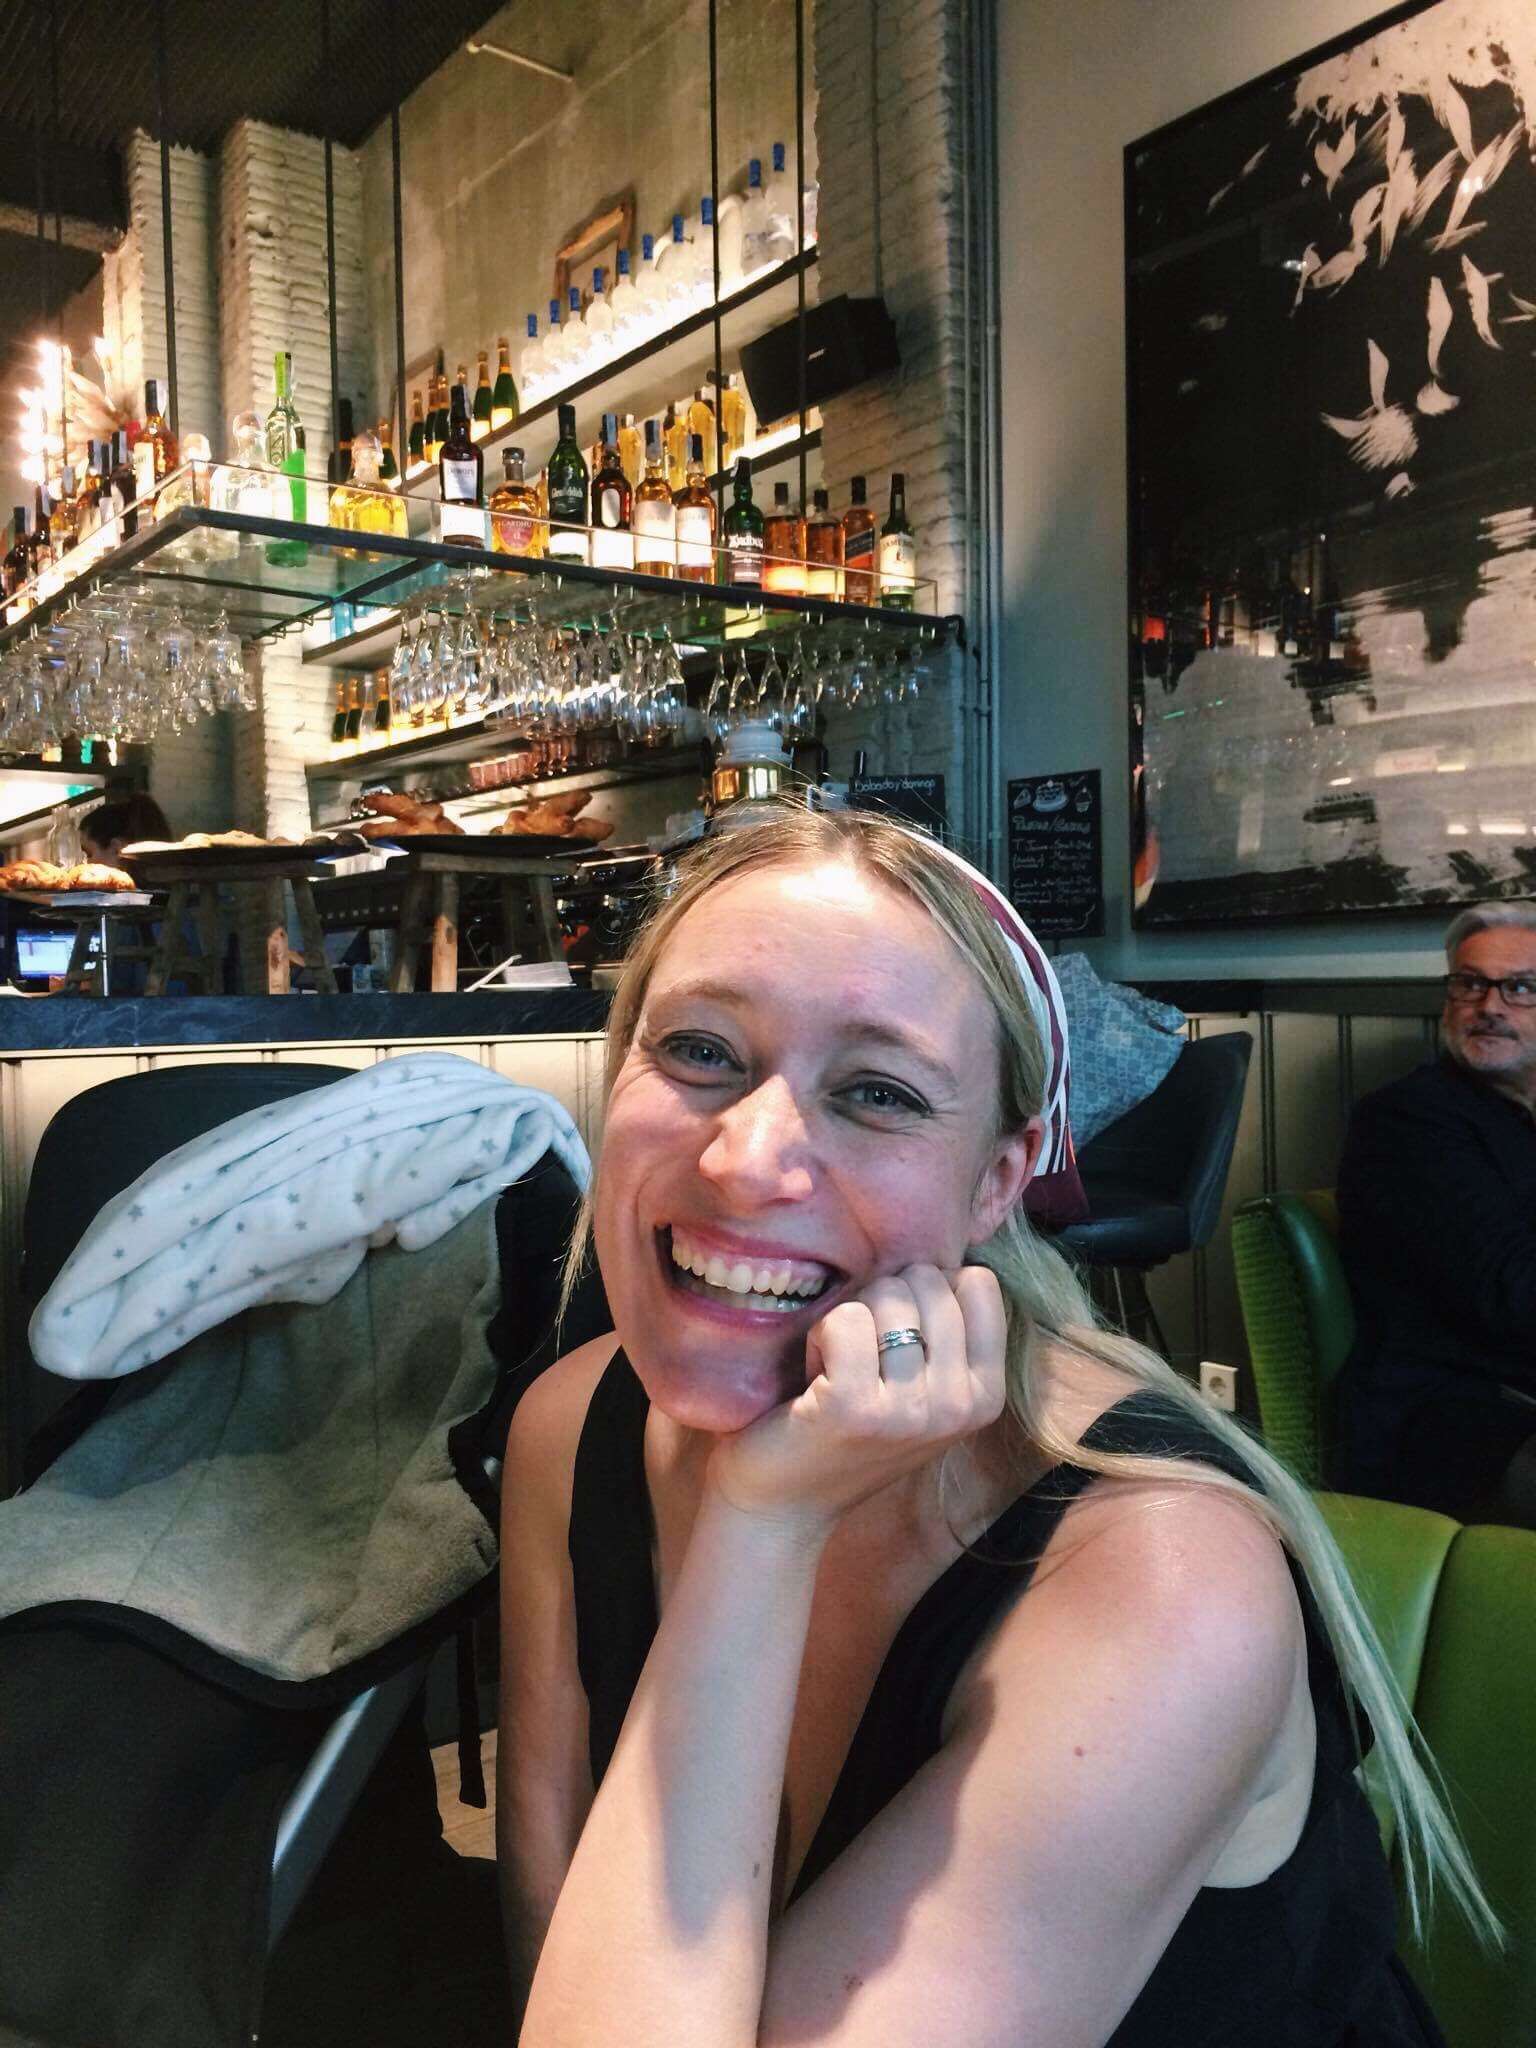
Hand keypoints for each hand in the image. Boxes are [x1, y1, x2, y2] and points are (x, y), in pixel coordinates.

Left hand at [705, 1263, 1007, 1534]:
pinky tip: (813, 1377)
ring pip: (886, 1295)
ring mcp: (910, 1410)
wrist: (782, 1504)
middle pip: (928, 1281)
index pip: (978, 1284)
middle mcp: (959, 1407)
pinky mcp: (855, 1406)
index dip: (926, 1289)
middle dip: (882, 1301)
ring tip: (837, 1370)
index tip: (899, 1335)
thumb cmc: (848, 1431)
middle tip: (860, 1357)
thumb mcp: (924, 1389)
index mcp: (986, 1396)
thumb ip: (948, 1333)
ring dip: (848, 1320)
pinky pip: (845, 1318)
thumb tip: (947, 1255)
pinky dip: (819, 1335)